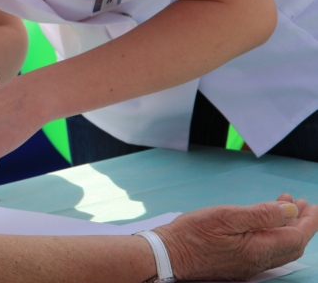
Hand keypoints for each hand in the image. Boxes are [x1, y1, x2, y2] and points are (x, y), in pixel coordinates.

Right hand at [155, 194, 317, 280]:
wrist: (168, 255)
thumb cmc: (191, 234)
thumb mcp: (225, 216)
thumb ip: (261, 214)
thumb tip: (290, 210)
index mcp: (258, 249)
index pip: (295, 236)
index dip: (309, 221)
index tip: (313, 206)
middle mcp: (257, 261)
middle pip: (293, 245)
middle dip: (302, 224)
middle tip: (304, 205)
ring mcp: (248, 265)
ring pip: (281, 249)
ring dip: (289, 229)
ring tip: (287, 209)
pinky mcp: (238, 265)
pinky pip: (268, 251)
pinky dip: (275, 235)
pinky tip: (266, 224)